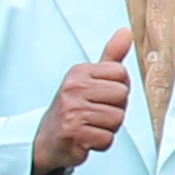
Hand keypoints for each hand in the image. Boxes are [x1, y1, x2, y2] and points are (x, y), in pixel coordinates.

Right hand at [34, 31, 135, 174]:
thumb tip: (126, 32)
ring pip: (117, 119)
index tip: (102, 96)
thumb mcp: (89, 79)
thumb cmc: (73, 109)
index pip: (121, 73)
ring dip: (108, 128)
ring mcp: (72, 111)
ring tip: (91, 126)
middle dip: (115, 109)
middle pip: (122, 96)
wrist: (47, 140)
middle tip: (96, 114)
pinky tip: (87, 138)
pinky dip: (101, 143)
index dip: (119, 89)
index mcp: (80, 72)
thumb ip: (110, 57)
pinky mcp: (73, 134)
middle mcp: (74, 88)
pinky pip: (107, 139)